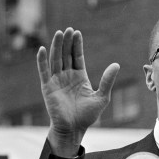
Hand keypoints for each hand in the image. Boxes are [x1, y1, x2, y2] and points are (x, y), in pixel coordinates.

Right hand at [37, 27, 119, 156]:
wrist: (74, 129)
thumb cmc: (87, 116)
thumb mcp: (102, 97)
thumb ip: (107, 80)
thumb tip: (116, 65)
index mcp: (79, 77)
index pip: (77, 56)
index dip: (76, 45)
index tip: (77, 32)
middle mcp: (67, 76)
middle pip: (66, 55)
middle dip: (67, 42)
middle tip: (68, 29)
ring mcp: (56, 81)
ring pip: (55, 60)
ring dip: (56, 46)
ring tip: (59, 33)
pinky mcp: (48, 87)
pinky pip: (44, 71)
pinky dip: (42, 60)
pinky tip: (43, 49)